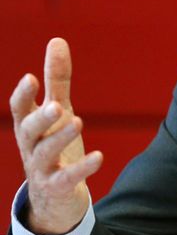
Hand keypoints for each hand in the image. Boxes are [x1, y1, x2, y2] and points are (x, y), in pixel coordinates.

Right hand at [9, 38, 102, 234]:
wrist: (54, 195)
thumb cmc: (52, 143)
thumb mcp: (56, 109)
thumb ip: (56, 79)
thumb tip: (56, 40)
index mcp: (30, 126)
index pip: (20, 109)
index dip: (23, 95)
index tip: (30, 78)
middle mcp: (31, 146)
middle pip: (29, 131)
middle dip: (40, 118)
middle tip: (55, 106)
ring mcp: (42, 168)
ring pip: (45, 153)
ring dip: (60, 138)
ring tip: (77, 122)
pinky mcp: (57, 186)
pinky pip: (67, 178)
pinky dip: (82, 168)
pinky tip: (99, 157)